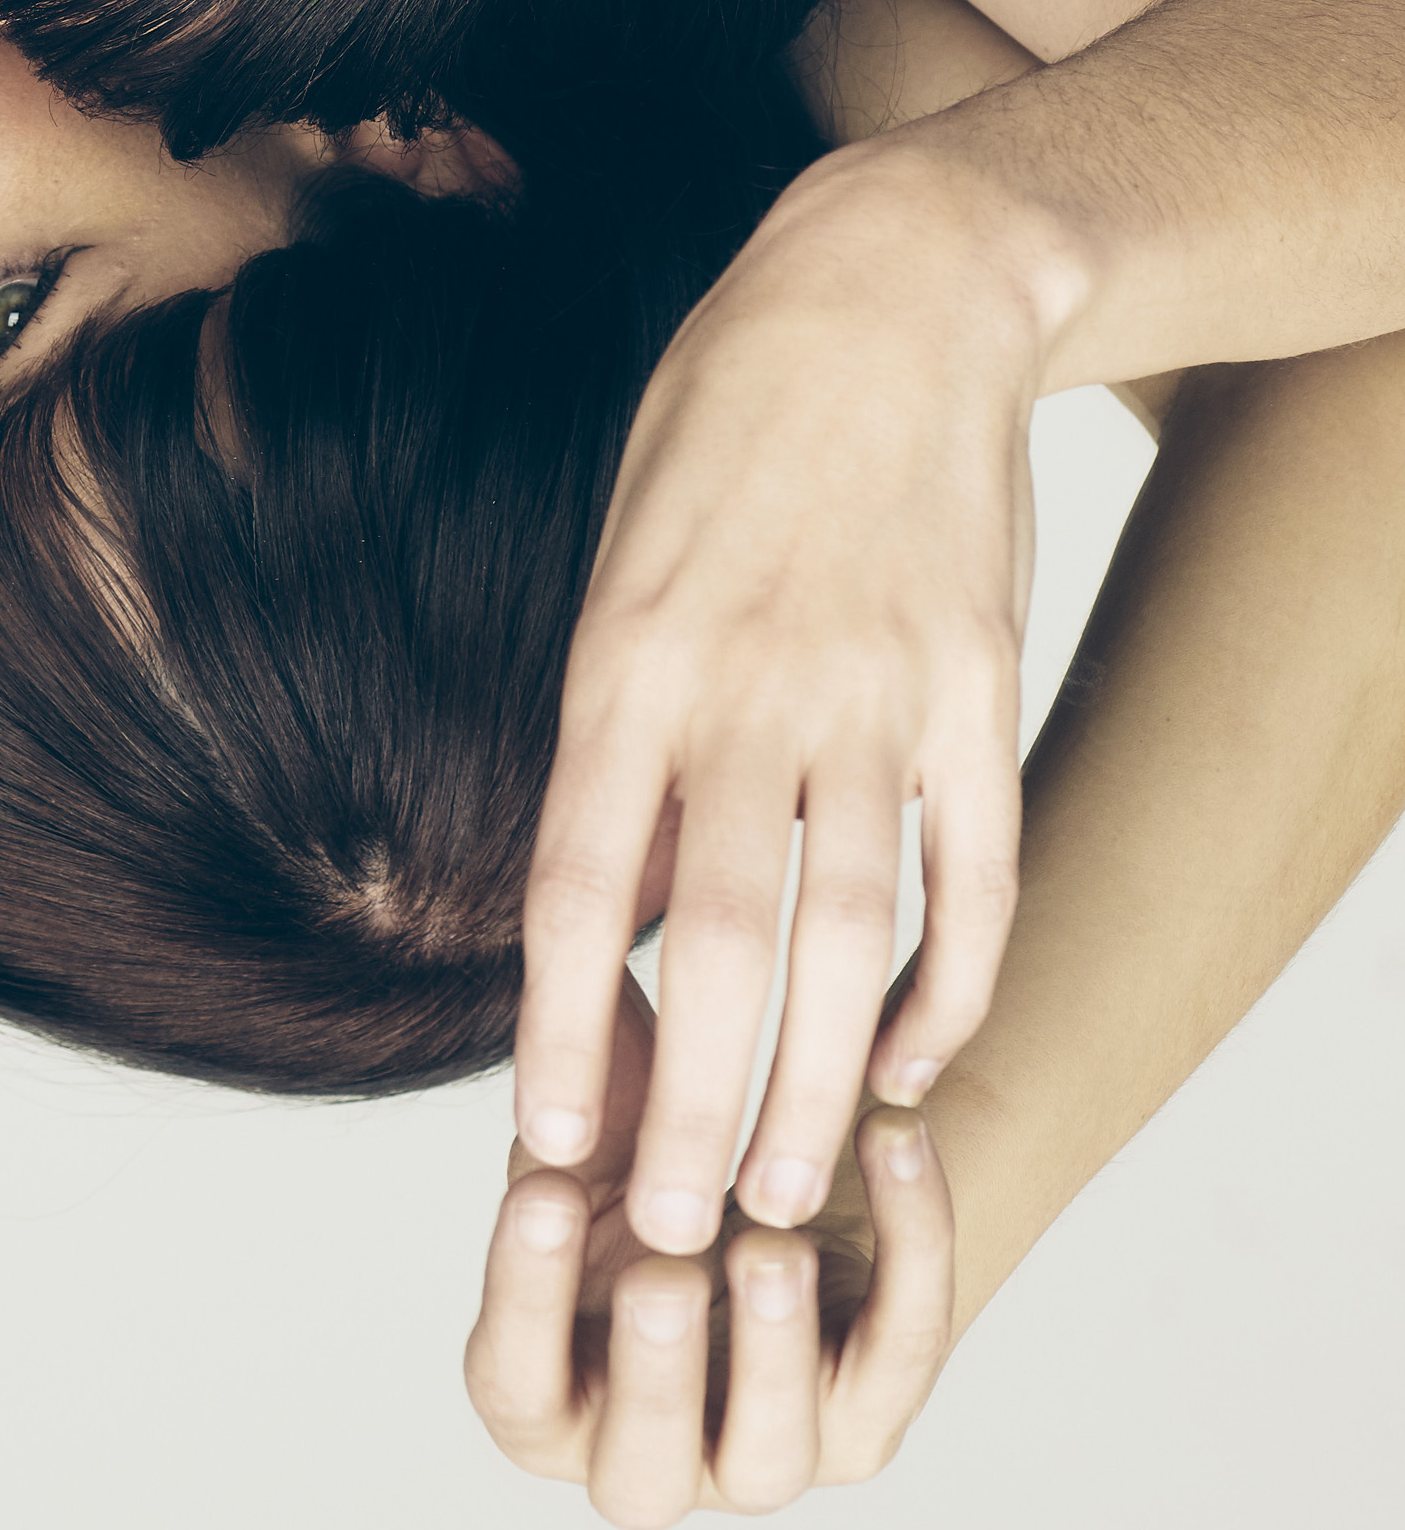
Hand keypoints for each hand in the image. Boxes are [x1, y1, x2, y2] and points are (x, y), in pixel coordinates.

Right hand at [464, 982, 957, 1527]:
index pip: (517, 1381)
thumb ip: (566, 1111)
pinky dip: (907, 1245)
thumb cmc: (643, 1167)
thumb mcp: (589, 1136)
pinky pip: (900, 1349)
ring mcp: (762, 1455)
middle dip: (655, 1376)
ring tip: (774, 1243)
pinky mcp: (870, 1418)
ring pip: (770, 1454)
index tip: (544, 1189)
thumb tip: (551, 1042)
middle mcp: (647, 1457)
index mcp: (547, 1398)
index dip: (525, 1294)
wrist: (769, 1178)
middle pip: (638, 1477)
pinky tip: (890, 1136)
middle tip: (664, 1276)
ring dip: (774, 1354)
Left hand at [515, 142, 1043, 1249]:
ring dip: (817, 1081)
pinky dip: (948, 984)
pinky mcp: (984, 687)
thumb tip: (590, 902)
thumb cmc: (719, 429)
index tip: (547, 1149)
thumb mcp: (620, 557)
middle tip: (677, 1237)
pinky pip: (973, 871)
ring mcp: (879, 693)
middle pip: (714, 942)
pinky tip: (907, 1067)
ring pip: (850, 934)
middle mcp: (746, 685)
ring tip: (789, 1195)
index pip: (575, 880)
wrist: (886, 292)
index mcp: (624, 655)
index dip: (556, 1026)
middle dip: (692, 1105)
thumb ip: (610, 727)